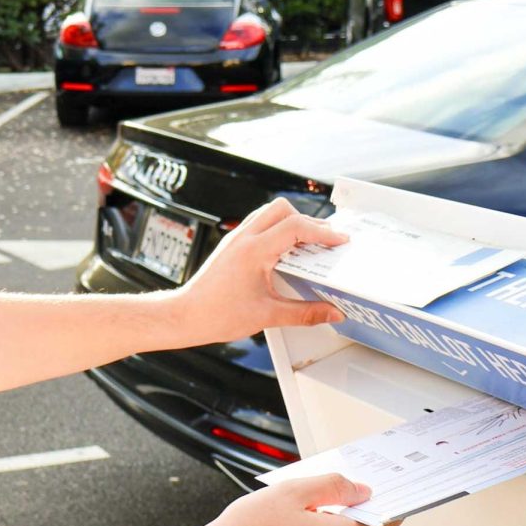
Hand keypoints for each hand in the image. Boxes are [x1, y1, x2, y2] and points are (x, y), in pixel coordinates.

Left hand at [165, 196, 347, 345]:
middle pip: (282, 209)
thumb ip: (305, 313)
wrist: (186, 315)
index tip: (339, 241)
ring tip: (308, 244)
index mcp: (254, 251)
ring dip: (291, 222)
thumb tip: (332, 312)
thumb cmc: (216, 314)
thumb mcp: (268, 316)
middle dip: (308, 221)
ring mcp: (235, 239)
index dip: (323, 232)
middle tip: (326, 240)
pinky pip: (258, 224)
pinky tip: (284, 250)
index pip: (295, 227)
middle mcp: (243, 238)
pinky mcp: (231, 245)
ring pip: (268, 213)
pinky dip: (276, 229)